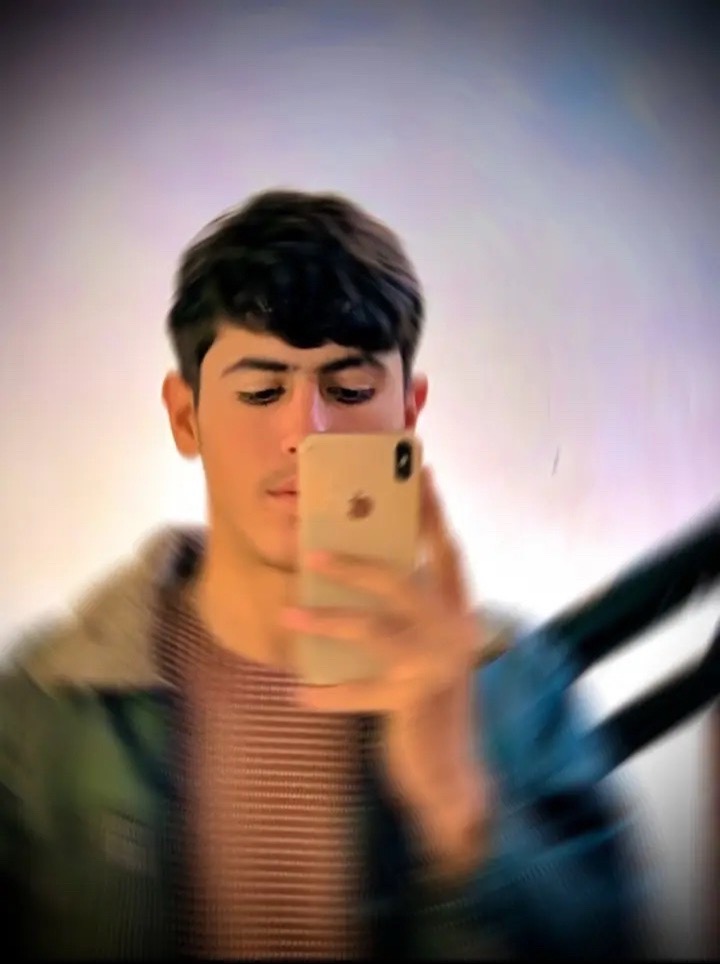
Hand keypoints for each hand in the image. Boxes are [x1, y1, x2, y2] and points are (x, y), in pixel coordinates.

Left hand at [281, 467, 488, 876]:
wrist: (452, 769)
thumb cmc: (428, 694)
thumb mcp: (423, 644)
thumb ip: (404, 610)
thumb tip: (346, 568)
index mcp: (457, 609)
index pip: (445, 550)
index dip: (431, 511)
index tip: (421, 469)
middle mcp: (454, 631)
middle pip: (400, 584)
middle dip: (354, 566)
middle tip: (309, 553)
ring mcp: (436, 668)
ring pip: (374, 634)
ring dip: (326, 624)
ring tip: (287, 617)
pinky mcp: (416, 705)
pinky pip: (362, 694)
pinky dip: (329, 692)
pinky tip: (298, 691)